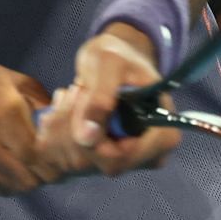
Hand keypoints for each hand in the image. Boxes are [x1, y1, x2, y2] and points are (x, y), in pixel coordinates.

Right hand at [0, 55, 80, 194]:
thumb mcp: (7, 77)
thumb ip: (40, 102)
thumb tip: (66, 125)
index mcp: (0, 106)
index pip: (39, 153)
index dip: (53, 160)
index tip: (58, 157)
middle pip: (26, 177)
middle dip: (41, 174)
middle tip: (44, 165)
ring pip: (8, 187)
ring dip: (21, 180)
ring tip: (22, 164)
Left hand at [63, 26, 181, 174]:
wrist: (112, 58)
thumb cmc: (118, 57)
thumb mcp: (110, 65)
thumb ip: (100, 98)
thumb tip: (87, 138)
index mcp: (162, 136)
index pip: (121, 158)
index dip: (94, 141)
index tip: (83, 105)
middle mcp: (147, 156)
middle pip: (99, 163)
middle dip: (76, 127)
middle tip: (76, 90)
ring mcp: (125, 159)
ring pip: (79, 161)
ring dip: (64, 123)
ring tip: (74, 92)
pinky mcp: (102, 157)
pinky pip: (67, 157)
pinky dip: (58, 129)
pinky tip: (66, 105)